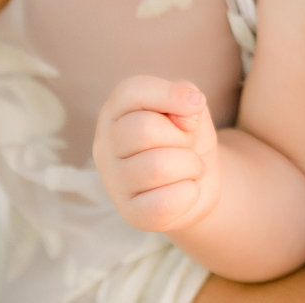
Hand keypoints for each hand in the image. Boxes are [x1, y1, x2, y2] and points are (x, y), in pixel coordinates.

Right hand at [93, 75, 220, 231]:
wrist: (199, 180)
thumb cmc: (187, 136)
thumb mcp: (190, 106)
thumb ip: (186, 94)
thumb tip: (188, 108)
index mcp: (116, 112)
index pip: (130, 91)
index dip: (170, 94)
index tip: (195, 105)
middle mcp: (105, 146)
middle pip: (144, 130)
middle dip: (180, 135)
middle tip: (184, 144)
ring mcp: (114, 183)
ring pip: (158, 167)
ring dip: (190, 164)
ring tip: (188, 167)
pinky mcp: (131, 214)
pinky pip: (165, 202)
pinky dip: (189, 193)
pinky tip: (184, 189)